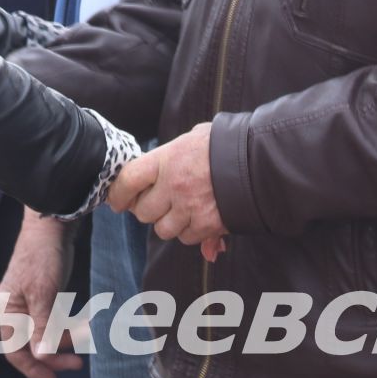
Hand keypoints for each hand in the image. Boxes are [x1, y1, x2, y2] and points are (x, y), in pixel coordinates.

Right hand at [0, 212, 79, 377]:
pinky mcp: (45, 297)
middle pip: (32, 345)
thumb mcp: (44, 295)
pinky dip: (68, 325)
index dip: (33, 368)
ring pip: (46, 334)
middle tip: (78, 364)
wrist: (52, 225)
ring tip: (87, 336)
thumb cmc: (42, 258)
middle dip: (54, 355)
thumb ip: (42, 329)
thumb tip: (41, 358)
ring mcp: (30, 304)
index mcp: (7, 312)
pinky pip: (54, 321)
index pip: (15, 351)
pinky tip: (84, 323)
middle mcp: (15, 311)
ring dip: (65, 339)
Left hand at [109, 123, 227, 249]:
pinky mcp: (208, 225)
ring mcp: (190, 208)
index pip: (128, 180)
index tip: (117, 200)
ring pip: (163, 230)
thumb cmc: (224, 144)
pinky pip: (187, 238)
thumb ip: (170, 158)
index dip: (118, 193)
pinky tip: (199, 217)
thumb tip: (150, 176)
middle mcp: (174, 186)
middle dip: (146, 210)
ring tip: (180, 209)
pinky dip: (190, 232)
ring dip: (168, 223)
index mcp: (167, 159)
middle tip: (155, 203)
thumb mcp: (193, 139)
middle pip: (143, 212)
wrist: (259, 160)